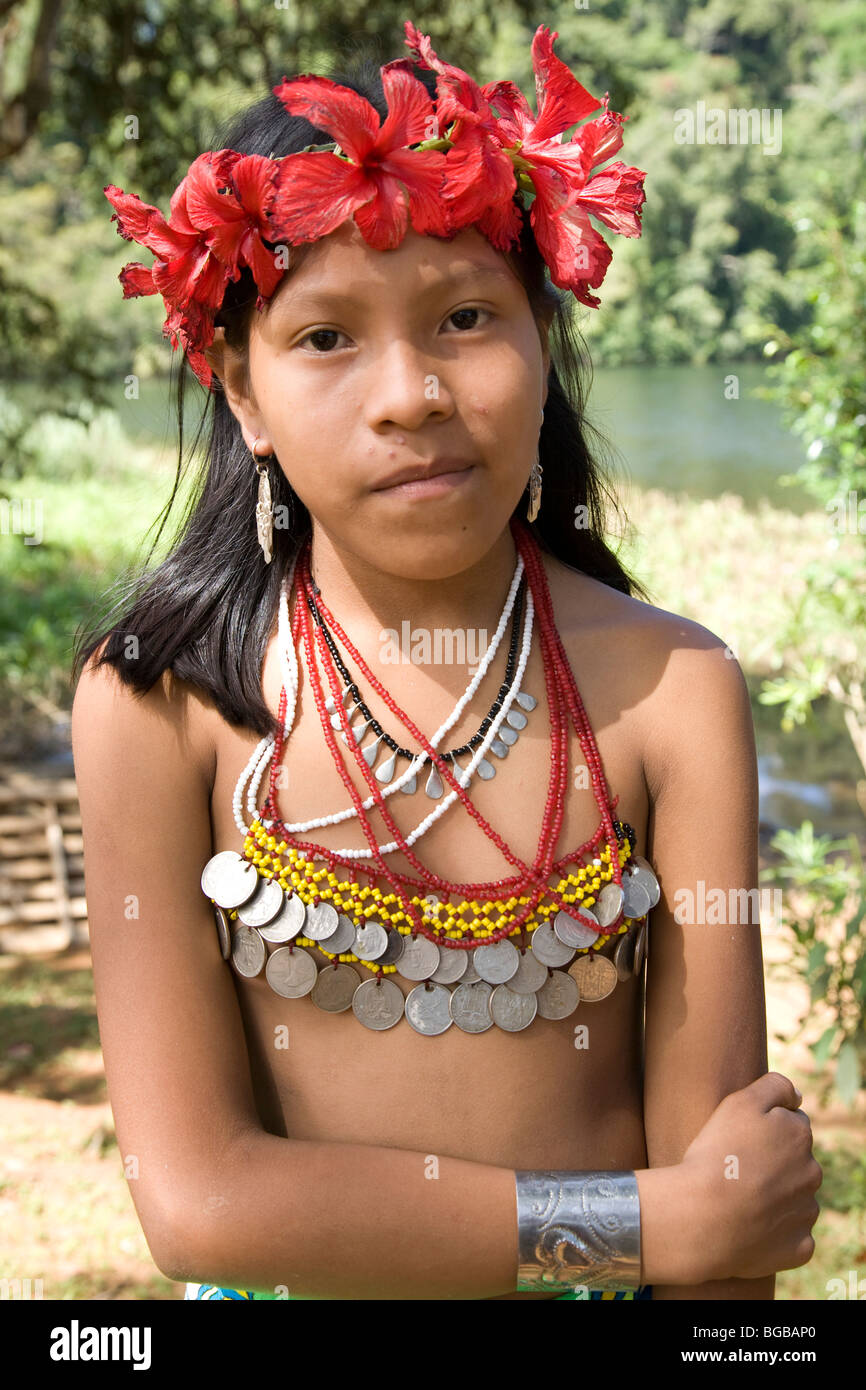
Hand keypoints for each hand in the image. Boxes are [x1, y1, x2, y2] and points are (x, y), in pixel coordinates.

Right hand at [679, 1071, 821, 1281]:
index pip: (791, 1124)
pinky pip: (791, 1236)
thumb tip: (798, 1097)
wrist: (703, 1217)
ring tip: (738, 1200)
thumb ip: (775, 1086)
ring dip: (775, 1198)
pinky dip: (775, 1233)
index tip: (740, 1142)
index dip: (764, 1130)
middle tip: (736, 1170)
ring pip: (793, 1198)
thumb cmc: (717, 1155)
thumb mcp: (740, 1102)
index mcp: (799, 1136)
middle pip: (794, 1162)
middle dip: (773, 1164)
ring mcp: (806, 1212)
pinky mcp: (799, 1247)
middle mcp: (812, 1173)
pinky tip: (749, 1228)